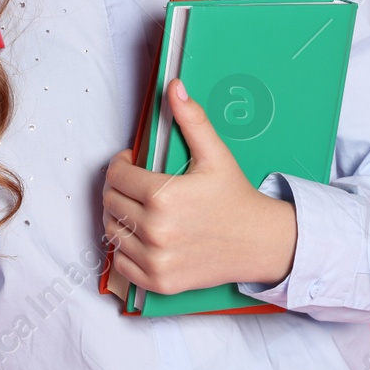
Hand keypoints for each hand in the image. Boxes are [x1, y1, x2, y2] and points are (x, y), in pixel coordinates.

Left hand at [102, 79, 298, 294]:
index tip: (131, 162)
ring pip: (111, 231)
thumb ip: (192, 120)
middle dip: (118, 187)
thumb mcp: (216, 155)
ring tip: (139, 207)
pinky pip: (120, 264)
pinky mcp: (157, 282)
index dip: (120, 164)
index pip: (116, 175)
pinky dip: (125, 249)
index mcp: (165, 197)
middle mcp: (156, 231)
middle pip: (110, 202)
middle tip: (135, 183)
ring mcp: (155, 260)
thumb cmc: (235, 198)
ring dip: (119, 217)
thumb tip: (175, 87)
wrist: (259, 243)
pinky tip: (142, 235)